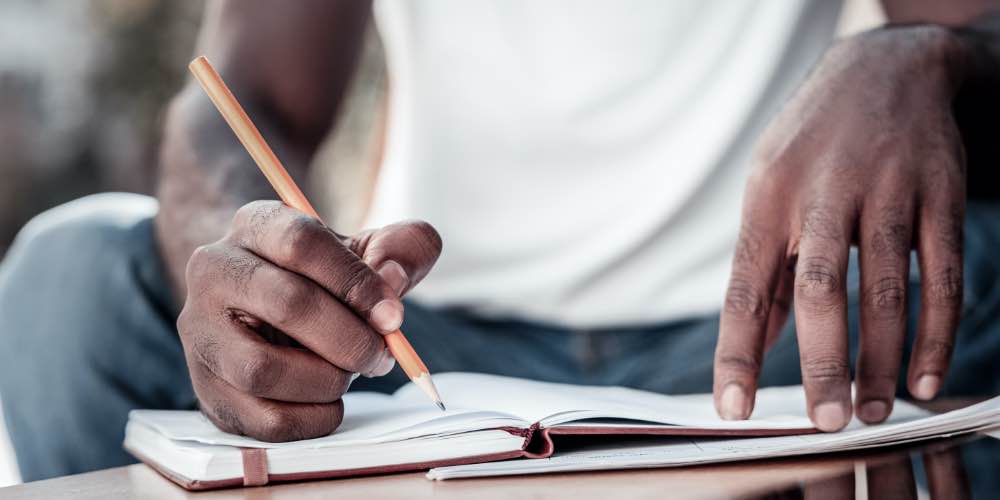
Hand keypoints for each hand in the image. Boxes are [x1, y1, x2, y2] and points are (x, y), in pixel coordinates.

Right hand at [178, 200, 441, 440]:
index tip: (393, 314)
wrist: (268, 310)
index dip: (355, 282)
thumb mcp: (370, 250)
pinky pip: (262, 418)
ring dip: (326, 380)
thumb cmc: (326, 279)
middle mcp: (214, 272)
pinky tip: (328, 401)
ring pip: (263, 368)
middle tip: (381, 354)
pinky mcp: (206, 390)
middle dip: (350, 338)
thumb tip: (392, 279)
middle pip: (286, 304)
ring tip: (348, 374)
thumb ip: (401, 248)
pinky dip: (312, 418)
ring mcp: (201, 333)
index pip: (300, 242)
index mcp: (255, 225)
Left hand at [714, 26, 967, 430]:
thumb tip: (757, 342)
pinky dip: (936, 332)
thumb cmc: (810, 146)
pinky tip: (926, 376)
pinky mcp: (938, 195)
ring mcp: (886, 192)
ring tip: (874, 411)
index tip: (732, 408)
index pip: (746, 289)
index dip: (738, 353)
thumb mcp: (768, 190)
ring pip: (885, 290)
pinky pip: (941, 274)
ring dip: (882, 360)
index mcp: (767, 199)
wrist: (883, 69)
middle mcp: (822, 195)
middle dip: (822, 364)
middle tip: (826, 422)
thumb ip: (767, 267)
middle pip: (820, 291)